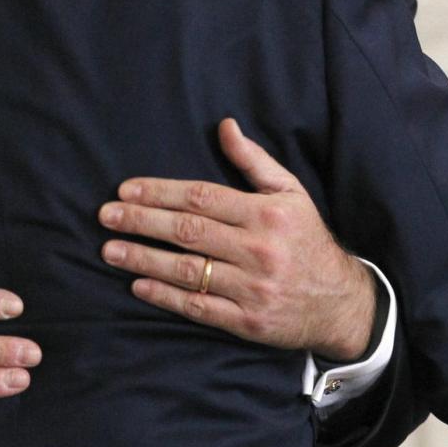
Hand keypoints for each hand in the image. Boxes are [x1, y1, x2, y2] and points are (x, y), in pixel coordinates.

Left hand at [99, 118, 374, 358]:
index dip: (160, 193)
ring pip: (189, 270)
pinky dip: (166, 296)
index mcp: (266, 213)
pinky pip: (199, 307)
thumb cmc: (307, 239)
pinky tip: (138, 285)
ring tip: (110, 249)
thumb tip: (225, 125)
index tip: (126, 191)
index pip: (202, 198)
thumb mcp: (290, 192)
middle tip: (106, 216)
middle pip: (189, 232)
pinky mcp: (248, 322)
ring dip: (144, 259)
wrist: (341, 303)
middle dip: (142, 221)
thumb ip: (254, 160)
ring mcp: (253, 288)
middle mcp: (259, 249)